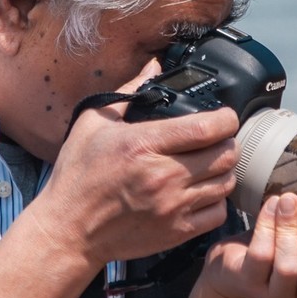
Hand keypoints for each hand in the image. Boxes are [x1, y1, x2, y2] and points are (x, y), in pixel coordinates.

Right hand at [35, 61, 239, 267]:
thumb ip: (128, 92)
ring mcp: (172, 206)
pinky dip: (216, 201)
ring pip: (226, 183)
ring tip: (209, 165)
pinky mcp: (176, 231)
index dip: (227, 118)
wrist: (68, 230)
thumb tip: (153, 66)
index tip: (224, 117)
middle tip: (217, 141)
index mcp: (143, 144)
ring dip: (223, 170)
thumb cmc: (77, 177)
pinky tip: (201, 193)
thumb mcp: (92, 124)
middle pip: (226, 154)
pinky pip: (218, 213)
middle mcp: (163, 176)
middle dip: (228, 142)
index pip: (208, 128)